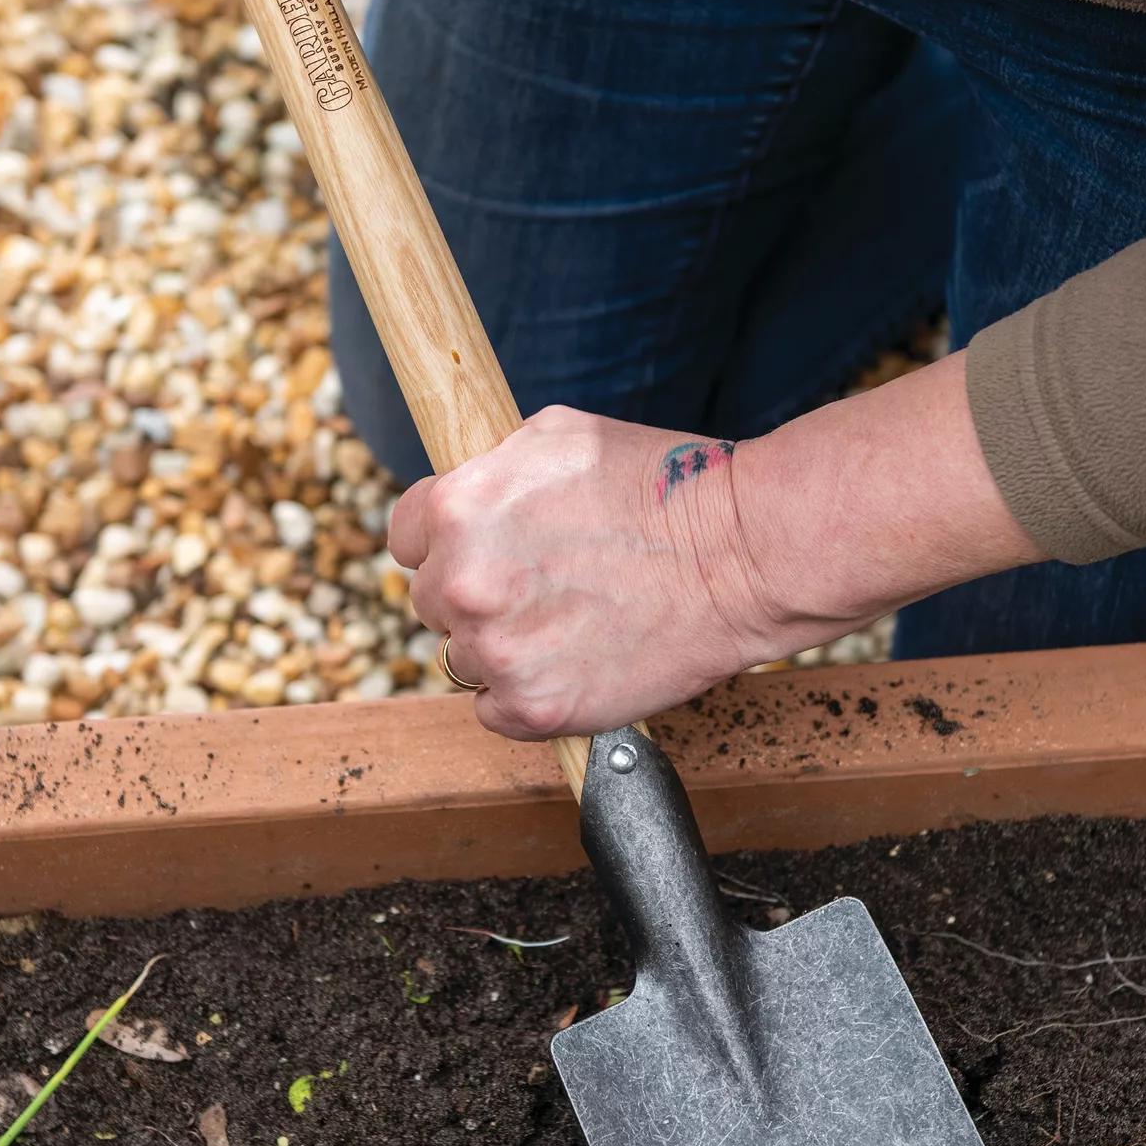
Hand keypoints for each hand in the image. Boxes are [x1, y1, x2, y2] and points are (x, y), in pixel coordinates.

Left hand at [387, 356, 1043, 740]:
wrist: (740, 555)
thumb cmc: (662, 486)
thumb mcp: (556, 436)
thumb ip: (487, 467)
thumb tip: (458, 481)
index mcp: (455, 510)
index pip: (404, 536)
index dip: (447, 539)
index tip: (487, 546)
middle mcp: (462, 585)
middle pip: (430, 601)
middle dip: (475, 592)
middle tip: (544, 582)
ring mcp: (495, 653)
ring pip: (463, 658)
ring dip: (502, 645)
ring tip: (572, 618)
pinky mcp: (533, 709)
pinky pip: (495, 709)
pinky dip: (527, 693)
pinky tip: (576, 658)